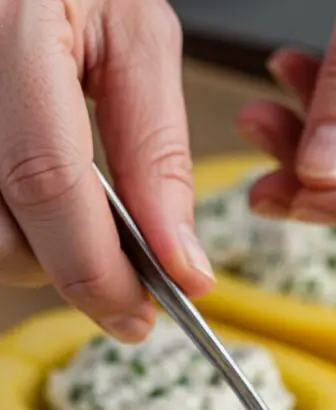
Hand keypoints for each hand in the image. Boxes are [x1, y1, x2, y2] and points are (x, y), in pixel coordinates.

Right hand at [0, 0, 213, 340]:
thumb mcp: (136, 37)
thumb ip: (158, 153)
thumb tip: (181, 263)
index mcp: (10, 30)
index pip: (46, 181)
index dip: (97, 267)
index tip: (139, 316)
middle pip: (1, 233)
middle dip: (71, 272)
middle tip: (126, 270)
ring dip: (39, 254)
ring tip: (83, 222)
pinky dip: (16, 226)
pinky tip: (43, 206)